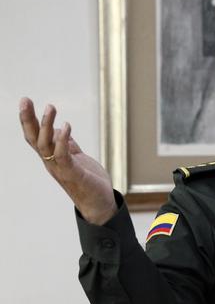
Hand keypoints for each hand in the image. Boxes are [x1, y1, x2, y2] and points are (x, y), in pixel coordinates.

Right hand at [19, 97, 117, 224]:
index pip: (35, 136)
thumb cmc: (89, 182)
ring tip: (50, 107)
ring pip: (45, 145)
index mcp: (52, 158)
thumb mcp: (78, 159)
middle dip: (28, 119)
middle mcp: (52, 163)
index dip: (29, 120)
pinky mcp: (73, 174)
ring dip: (46, 125)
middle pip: (34, 139)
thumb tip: (59, 131)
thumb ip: (69, 146)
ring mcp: (61, 169)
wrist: (100, 204)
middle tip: (25, 100)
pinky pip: (63, 155)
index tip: (25, 101)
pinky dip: (63, 140)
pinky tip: (66, 126)